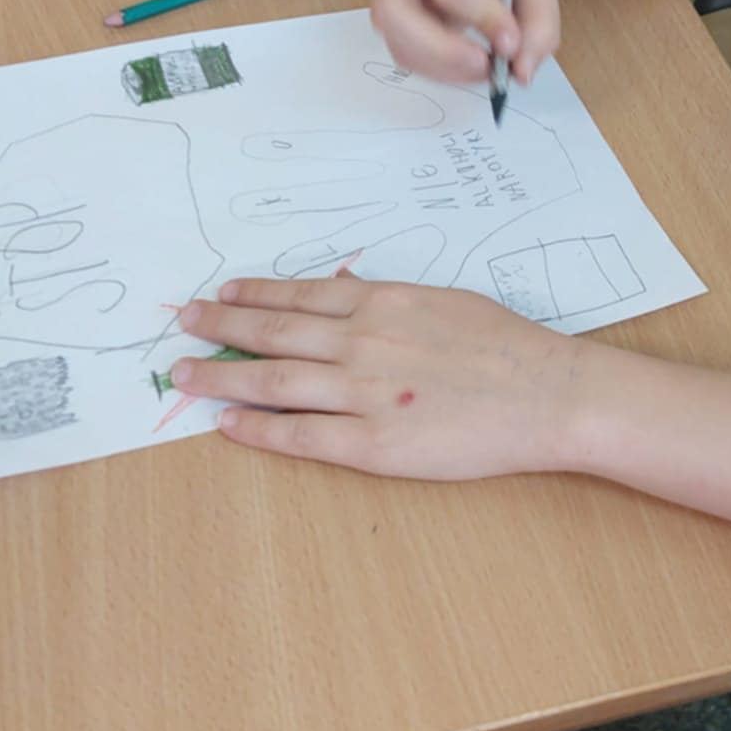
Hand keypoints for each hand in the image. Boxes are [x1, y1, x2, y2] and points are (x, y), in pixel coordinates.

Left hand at [172, 272, 593, 477]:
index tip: (219, 295)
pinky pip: (302, 436)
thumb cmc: (505, 346)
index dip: (252, 296)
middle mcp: (363, 343)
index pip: (299, 297)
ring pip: (275, 382)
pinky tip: (229, 425)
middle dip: (220, 329)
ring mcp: (365, 394)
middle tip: (183, 327)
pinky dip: (260, 430)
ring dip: (223, 377)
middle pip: (273, 334)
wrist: (547, 394)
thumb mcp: (442, 301)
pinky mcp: (375, 444)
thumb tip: (342, 286)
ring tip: (185, 375)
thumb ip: (386, 298)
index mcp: (382, 304)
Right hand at [370, 0, 559, 86]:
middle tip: (487, 70)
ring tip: (485, 68)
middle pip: (396, 13)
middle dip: (443, 54)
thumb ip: (539, 21)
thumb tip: (520, 73)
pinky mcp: (387, 15)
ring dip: (444, 69)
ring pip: (397, 41)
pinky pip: (403, 53)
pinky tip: (467, 64)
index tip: (512, 45)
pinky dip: (438, 70)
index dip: (481, 18)